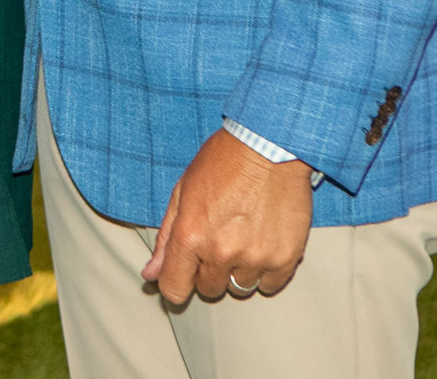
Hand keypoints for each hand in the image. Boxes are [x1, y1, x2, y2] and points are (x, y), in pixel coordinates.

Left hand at [143, 129, 313, 303]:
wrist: (268, 146)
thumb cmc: (222, 162)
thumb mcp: (182, 193)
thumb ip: (166, 238)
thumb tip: (151, 274)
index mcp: (190, 236)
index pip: (174, 289)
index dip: (176, 285)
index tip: (183, 275)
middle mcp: (222, 252)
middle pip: (209, 289)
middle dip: (209, 270)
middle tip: (219, 241)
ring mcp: (255, 257)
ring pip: (240, 288)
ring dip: (239, 270)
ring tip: (243, 238)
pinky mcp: (285, 257)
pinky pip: (270, 285)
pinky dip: (265, 271)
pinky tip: (263, 244)